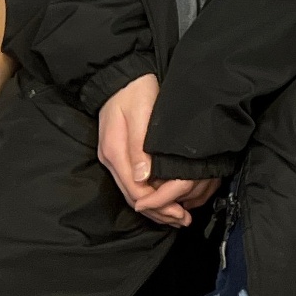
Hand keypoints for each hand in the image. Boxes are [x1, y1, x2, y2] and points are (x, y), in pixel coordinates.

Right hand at [97, 72, 218, 226]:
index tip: (177, 212)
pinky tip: (165, 197)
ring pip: (133, 193)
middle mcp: (112, 160)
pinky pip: (134, 182)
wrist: (122, 75)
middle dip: (158, 212)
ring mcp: (114, 158)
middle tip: (183, 220)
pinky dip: (150, 194)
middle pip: (133, 197)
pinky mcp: (120, 154)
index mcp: (115, 153)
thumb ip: (141, 147)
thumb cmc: (135, 91)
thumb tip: (144, 178)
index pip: (135, 190)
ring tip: (177, 216)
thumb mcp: (141, 114)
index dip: (157, 205)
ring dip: (154, 207)